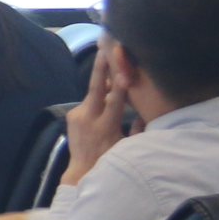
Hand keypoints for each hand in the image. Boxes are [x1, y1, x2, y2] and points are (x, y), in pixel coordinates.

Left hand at [60, 44, 134, 184]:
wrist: (81, 170)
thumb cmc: (109, 159)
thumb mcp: (127, 146)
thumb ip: (138, 128)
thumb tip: (147, 111)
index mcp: (105, 127)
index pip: (114, 101)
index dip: (119, 85)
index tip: (123, 70)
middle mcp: (88, 118)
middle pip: (95, 89)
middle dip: (101, 69)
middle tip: (105, 50)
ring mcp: (77, 116)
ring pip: (93, 94)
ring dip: (103, 83)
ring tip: (111, 65)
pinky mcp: (71, 115)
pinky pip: (88, 102)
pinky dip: (97, 97)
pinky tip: (105, 92)